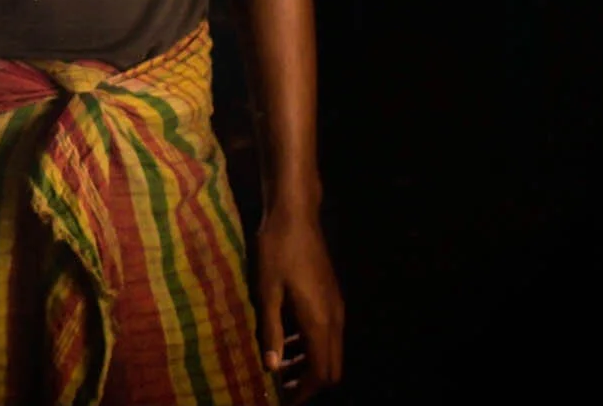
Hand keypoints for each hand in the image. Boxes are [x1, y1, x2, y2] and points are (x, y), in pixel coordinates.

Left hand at [256, 206, 345, 401]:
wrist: (296, 214)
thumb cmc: (276, 249)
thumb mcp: (267, 291)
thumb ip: (271, 331)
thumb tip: (272, 369)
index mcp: (320, 321)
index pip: (321, 372)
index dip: (304, 391)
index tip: (284, 399)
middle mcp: (335, 318)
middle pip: (332, 367)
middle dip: (309, 382)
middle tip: (281, 387)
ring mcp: (336, 307)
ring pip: (330, 350)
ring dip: (309, 363)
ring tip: (279, 368)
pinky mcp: (331, 296)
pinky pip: (327, 333)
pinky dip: (310, 345)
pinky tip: (286, 340)